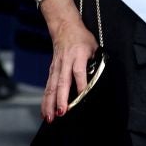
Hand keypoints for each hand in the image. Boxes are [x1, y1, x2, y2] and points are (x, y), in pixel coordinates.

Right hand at [40, 0, 98, 120]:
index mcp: (78, 56)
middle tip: (61, 113)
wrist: (65, 27)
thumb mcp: (94, 47)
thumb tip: (100, 79)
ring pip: (52, 88)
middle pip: (62, 83)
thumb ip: (96, 62)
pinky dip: (45, 101)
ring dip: (50, 104)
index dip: (80, 85)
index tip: (81, 97)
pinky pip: (48, 88)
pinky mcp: (51, 71)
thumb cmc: (81, 38)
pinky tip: (45, 112)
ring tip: (50, 118)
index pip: (79, 72)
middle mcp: (65, 63)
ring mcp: (56, 68)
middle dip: (61, 99)